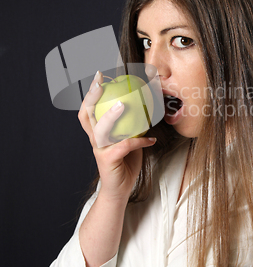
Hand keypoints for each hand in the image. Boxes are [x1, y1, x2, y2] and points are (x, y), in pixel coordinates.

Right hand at [78, 71, 155, 201]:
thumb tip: (148, 105)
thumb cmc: (126, 162)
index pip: (88, 109)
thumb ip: (133, 125)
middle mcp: (95, 139)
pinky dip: (140, 141)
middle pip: (86, 115)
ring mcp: (99, 150)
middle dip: (91, 97)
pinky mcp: (108, 160)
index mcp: (97, 132)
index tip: (98, 76)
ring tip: (122, 105)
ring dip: (110, 116)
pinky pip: (125, 146)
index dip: (91, 93)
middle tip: (100, 82)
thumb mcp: (129, 140)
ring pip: (101, 129)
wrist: (120, 189)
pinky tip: (152, 139)